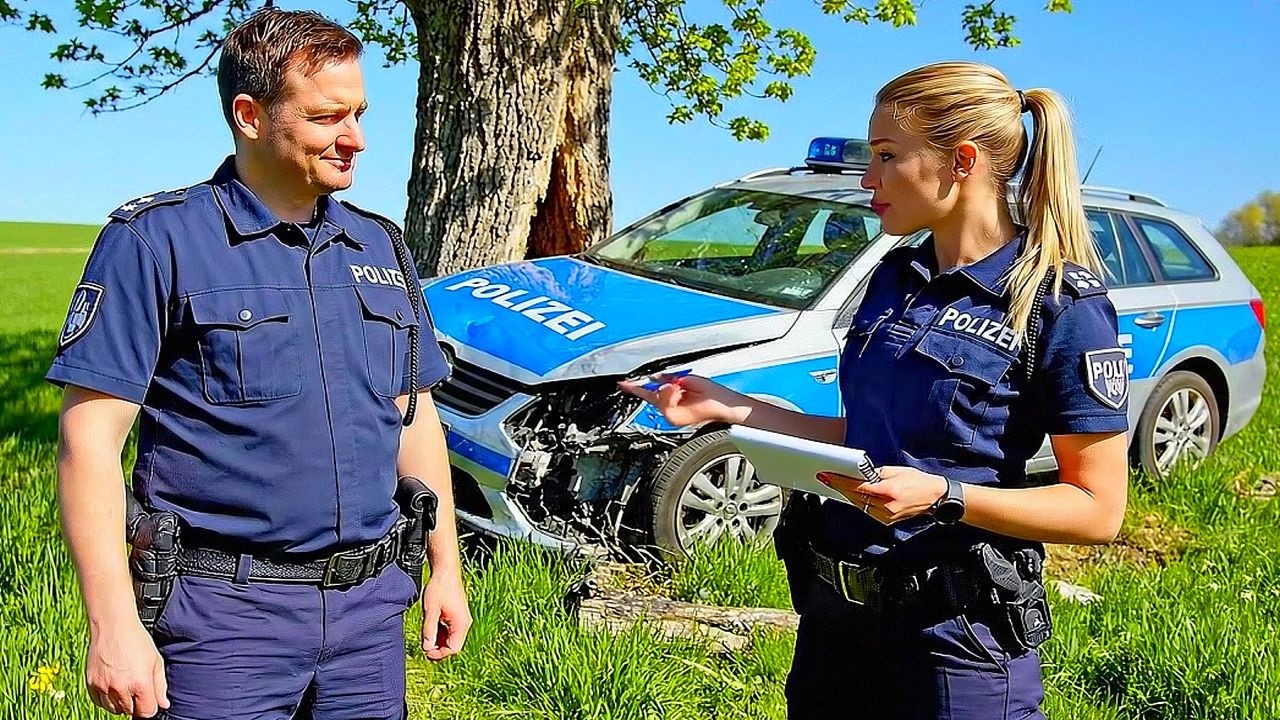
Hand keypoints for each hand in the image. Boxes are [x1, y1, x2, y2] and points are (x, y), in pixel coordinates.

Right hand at [84, 617, 167, 716]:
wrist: (113, 626)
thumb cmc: (137, 640)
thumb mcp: (155, 661)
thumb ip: (160, 686)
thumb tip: (163, 705)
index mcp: (140, 683)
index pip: (146, 712)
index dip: (150, 707)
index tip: (149, 699)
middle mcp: (120, 688)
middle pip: (130, 712)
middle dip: (136, 704)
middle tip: (137, 688)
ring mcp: (104, 687)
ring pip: (114, 709)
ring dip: (121, 703)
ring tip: (125, 685)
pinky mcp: (91, 684)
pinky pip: (100, 702)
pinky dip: (107, 699)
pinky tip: (114, 685)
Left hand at [420, 570, 470, 660]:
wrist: (446, 571)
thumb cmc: (439, 588)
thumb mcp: (430, 611)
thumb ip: (429, 631)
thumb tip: (426, 648)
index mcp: (461, 623)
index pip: (453, 648)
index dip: (439, 654)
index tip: (425, 652)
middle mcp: (464, 623)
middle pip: (454, 645)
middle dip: (439, 648)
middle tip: (424, 646)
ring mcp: (462, 619)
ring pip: (452, 638)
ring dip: (439, 641)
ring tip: (426, 636)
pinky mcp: (458, 615)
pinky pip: (451, 630)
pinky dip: (441, 633)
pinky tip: (431, 628)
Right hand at [617, 374, 744, 426]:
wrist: (725, 404)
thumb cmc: (714, 394)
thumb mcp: (688, 379)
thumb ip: (669, 379)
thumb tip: (656, 379)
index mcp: (673, 397)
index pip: (649, 392)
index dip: (636, 386)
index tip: (624, 383)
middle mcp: (671, 407)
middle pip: (650, 395)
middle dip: (659, 386)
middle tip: (673, 383)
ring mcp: (672, 414)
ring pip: (656, 399)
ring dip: (667, 391)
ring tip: (680, 388)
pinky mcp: (675, 418)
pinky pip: (663, 405)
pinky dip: (670, 395)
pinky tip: (679, 391)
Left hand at [816, 466, 947, 525]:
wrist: (935, 497)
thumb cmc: (917, 481)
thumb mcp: (895, 471)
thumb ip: (875, 474)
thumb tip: (858, 474)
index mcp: (887, 491)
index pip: (857, 487)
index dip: (840, 482)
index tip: (827, 476)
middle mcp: (885, 506)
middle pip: (855, 498)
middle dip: (840, 488)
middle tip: (827, 479)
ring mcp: (886, 516)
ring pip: (859, 506)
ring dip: (848, 495)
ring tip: (837, 485)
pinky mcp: (887, 521)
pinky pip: (867, 511)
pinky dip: (859, 502)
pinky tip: (853, 495)